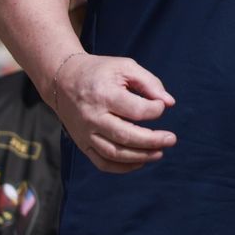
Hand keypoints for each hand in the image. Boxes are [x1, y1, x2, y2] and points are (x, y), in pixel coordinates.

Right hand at [48, 53, 175, 173]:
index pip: (135, 110)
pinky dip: (122, 167)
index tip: (161, 106)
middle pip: (126, 136)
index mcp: (104, 95)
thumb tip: (169, 103)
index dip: (155, 110)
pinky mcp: (82, 144)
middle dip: (152, 140)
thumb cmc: (99, 72)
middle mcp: (93, 117)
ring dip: (140, 156)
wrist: (63, 80)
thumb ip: (149, 82)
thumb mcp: (125, 67)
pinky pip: (102, 163)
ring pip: (114, 154)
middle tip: (171, 139)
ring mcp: (86, 133)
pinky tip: (140, 162)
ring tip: (159, 153)